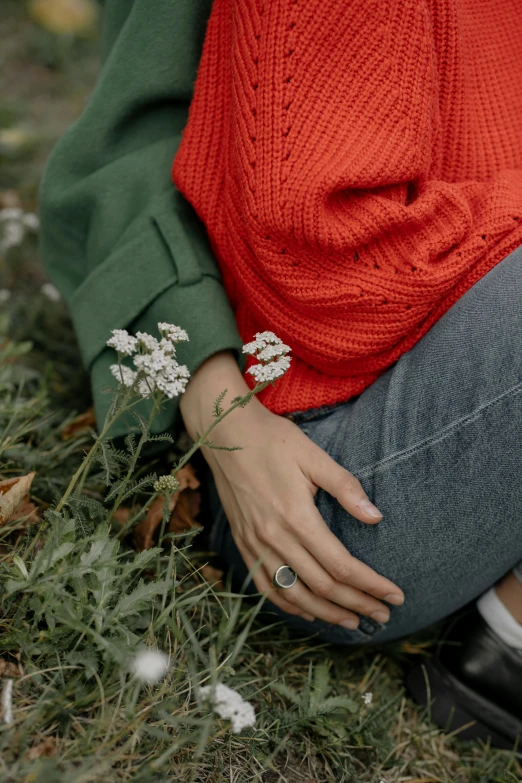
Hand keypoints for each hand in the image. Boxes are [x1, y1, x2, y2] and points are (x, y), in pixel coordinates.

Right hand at [180, 353, 403, 627]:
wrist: (224, 433)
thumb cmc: (272, 440)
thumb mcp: (313, 455)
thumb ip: (345, 487)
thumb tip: (376, 517)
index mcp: (296, 516)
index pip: (341, 565)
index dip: (371, 584)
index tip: (395, 594)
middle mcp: (274, 537)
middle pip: (322, 586)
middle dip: (357, 604)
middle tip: (384, 614)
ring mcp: (255, 544)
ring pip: (294, 593)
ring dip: (326, 613)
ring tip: (352, 622)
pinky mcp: (242, 544)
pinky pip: (265, 586)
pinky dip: (288, 605)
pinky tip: (308, 612)